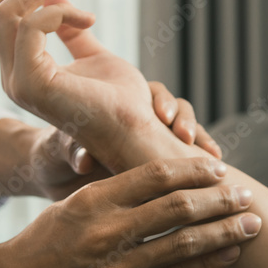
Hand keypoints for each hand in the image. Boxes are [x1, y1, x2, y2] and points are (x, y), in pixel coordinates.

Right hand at [0, 0, 165, 171]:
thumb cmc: (120, 99)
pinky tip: (89, 19)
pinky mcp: (32, 84)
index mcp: (21, 69)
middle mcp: (11, 76)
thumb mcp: (92, 54)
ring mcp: (18, 81)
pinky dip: (61, 11)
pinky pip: (31, 25)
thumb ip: (71, 29)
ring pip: (8, 11)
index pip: (3, 13)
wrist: (134, 131)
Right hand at [0, 157, 260, 267]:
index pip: (155, 176)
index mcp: (94, 200)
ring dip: (224, 232)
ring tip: (251, 225)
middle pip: (177, 208)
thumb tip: (161, 180)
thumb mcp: (71, 205)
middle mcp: (107, 232)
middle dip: (220, 199)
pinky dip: (205, 264)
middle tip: (247, 194)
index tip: (218, 168)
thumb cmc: (43, 243)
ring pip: (182, 243)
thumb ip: (113, 193)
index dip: (193, 170)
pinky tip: (228, 254)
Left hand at [29, 82, 221, 199]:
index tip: (163, 116)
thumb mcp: (59, 151)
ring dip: (194, 133)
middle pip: (171, 105)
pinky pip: (187, 149)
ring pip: (183, 124)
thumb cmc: (54, 155)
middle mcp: (135, 113)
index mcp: (114, 101)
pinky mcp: (157, 157)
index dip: (160, 101)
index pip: (148, 92)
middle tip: (181, 133)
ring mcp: (148, 133)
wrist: (53, 174)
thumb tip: (84, 162)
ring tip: (202, 151)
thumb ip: (72, 151)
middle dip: (182, 116)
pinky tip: (213, 160)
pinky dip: (201, 151)